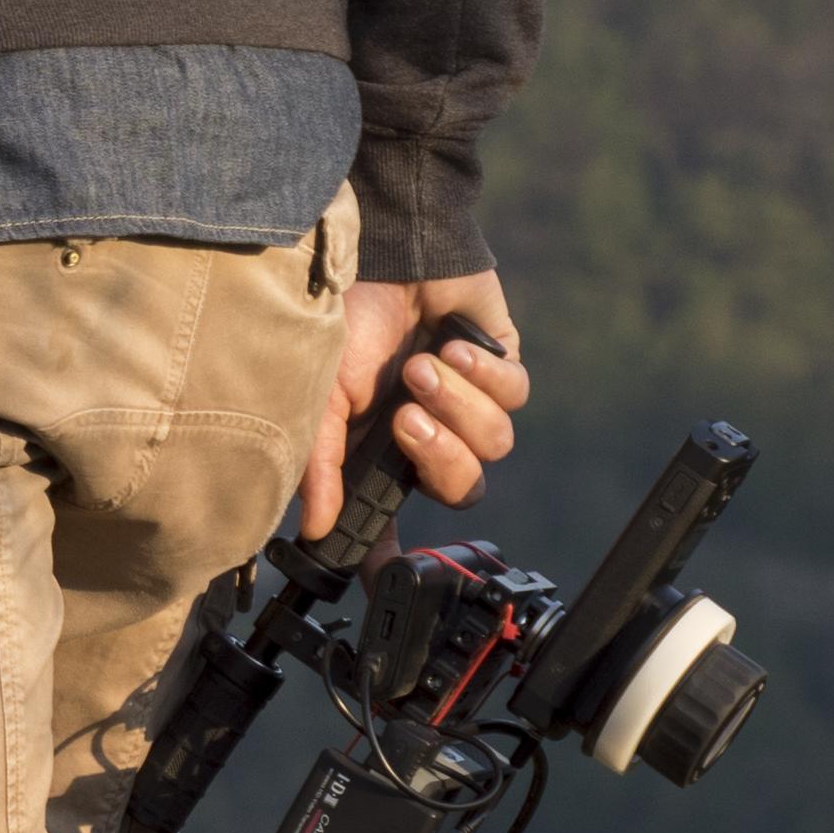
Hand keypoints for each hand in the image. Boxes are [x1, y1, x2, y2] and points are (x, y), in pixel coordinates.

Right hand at [312, 269, 529, 537]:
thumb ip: (322, 462)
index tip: (386, 585)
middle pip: (463, 489)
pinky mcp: (504, 366)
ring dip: (459, 406)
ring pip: (495, 444)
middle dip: (440, 457)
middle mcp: (429, 432)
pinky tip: (454, 345)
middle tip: (408, 417)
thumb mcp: (320, 392)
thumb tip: (318, 528)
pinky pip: (515, 396)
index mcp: (381, 449)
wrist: (388, 247)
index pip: (389, 521)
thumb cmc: (344, 316)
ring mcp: (469, 400)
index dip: (390, 558)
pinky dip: (484, 374)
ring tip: (426, 366)